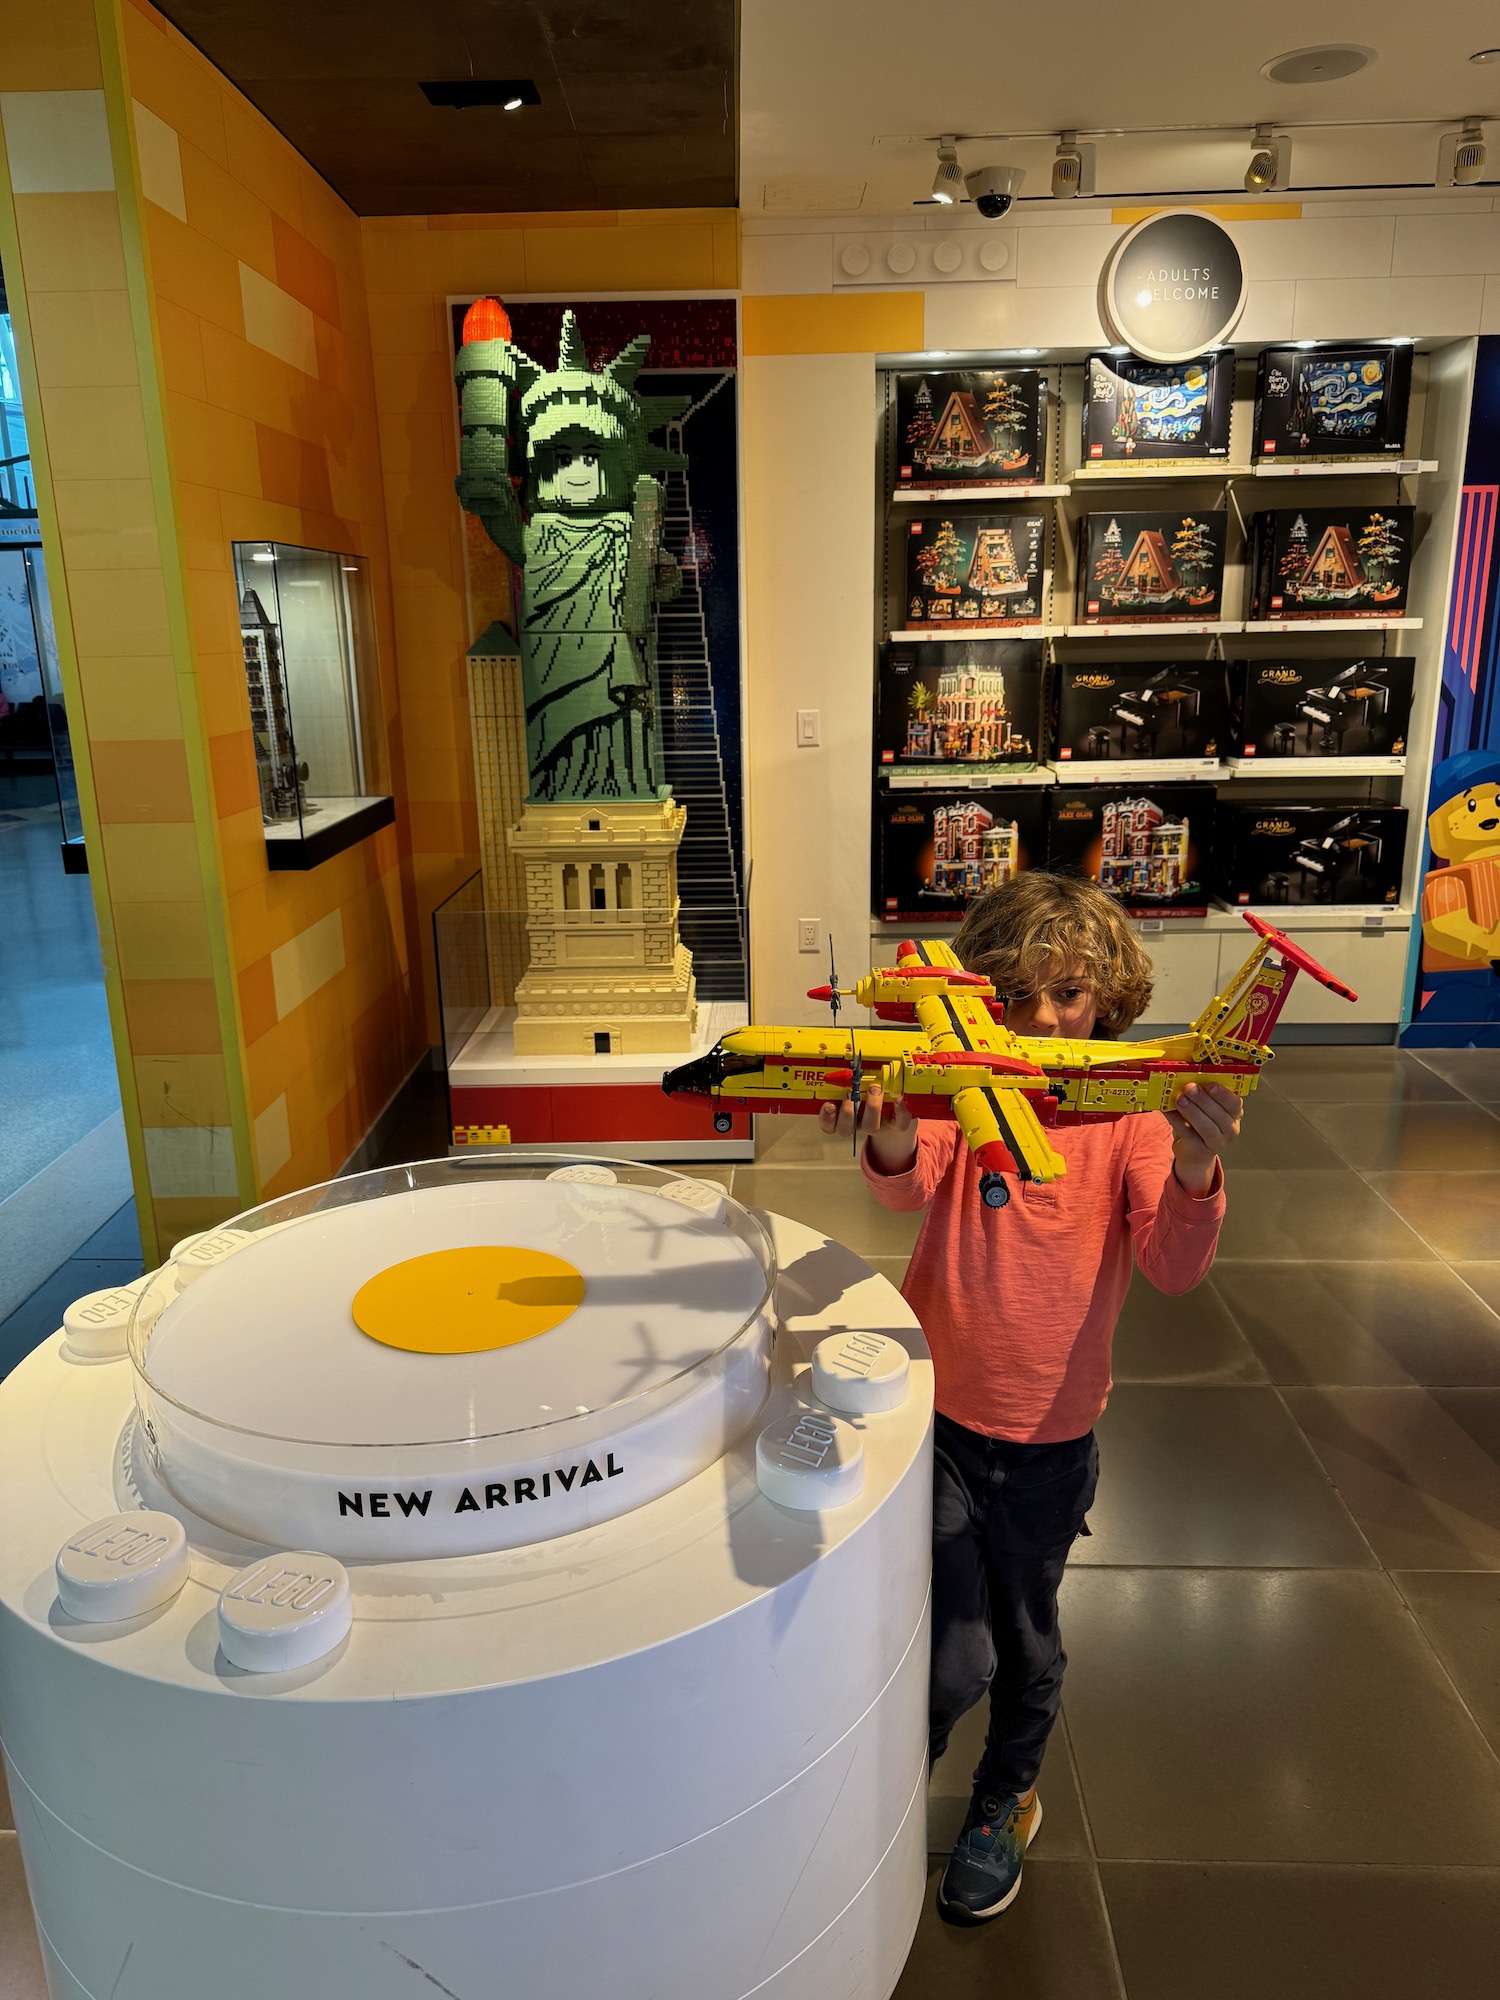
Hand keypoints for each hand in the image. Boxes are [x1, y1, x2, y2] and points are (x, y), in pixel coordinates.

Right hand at [819, 1082, 916, 1173]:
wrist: (893, 1107)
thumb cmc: (867, 1087)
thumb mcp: (854, 1080)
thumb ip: (847, 1074)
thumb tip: (843, 1057)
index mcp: (843, 1113)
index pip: (828, 1123)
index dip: (827, 1117)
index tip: (829, 1104)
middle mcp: (858, 1122)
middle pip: (845, 1128)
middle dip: (847, 1111)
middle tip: (851, 1094)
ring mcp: (877, 1124)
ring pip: (870, 1127)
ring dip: (872, 1108)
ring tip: (875, 1089)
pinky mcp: (896, 1124)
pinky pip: (899, 1123)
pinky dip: (900, 1111)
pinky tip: (899, 1099)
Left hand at [1166, 1081, 1241, 1195]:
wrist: (1195, 1152)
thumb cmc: (1201, 1124)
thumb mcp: (1207, 1109)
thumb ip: (1201, 1096)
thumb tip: (1185, 1078)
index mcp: (1234, 1114)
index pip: (1234, 1104)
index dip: (1223, 1094)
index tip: (1211, 1084)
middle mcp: (1230, 1129)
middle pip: (1220, 1115)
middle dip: (1204, 1100)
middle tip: (1190, 1088)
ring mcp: (1217, 1142)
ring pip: (1207, 1128)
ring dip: (1192, 1112)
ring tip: (1180, 1100)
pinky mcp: (1199, 1150)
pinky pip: (1188, 1134)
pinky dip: (1176, 1121)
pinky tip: (1167, 1111)